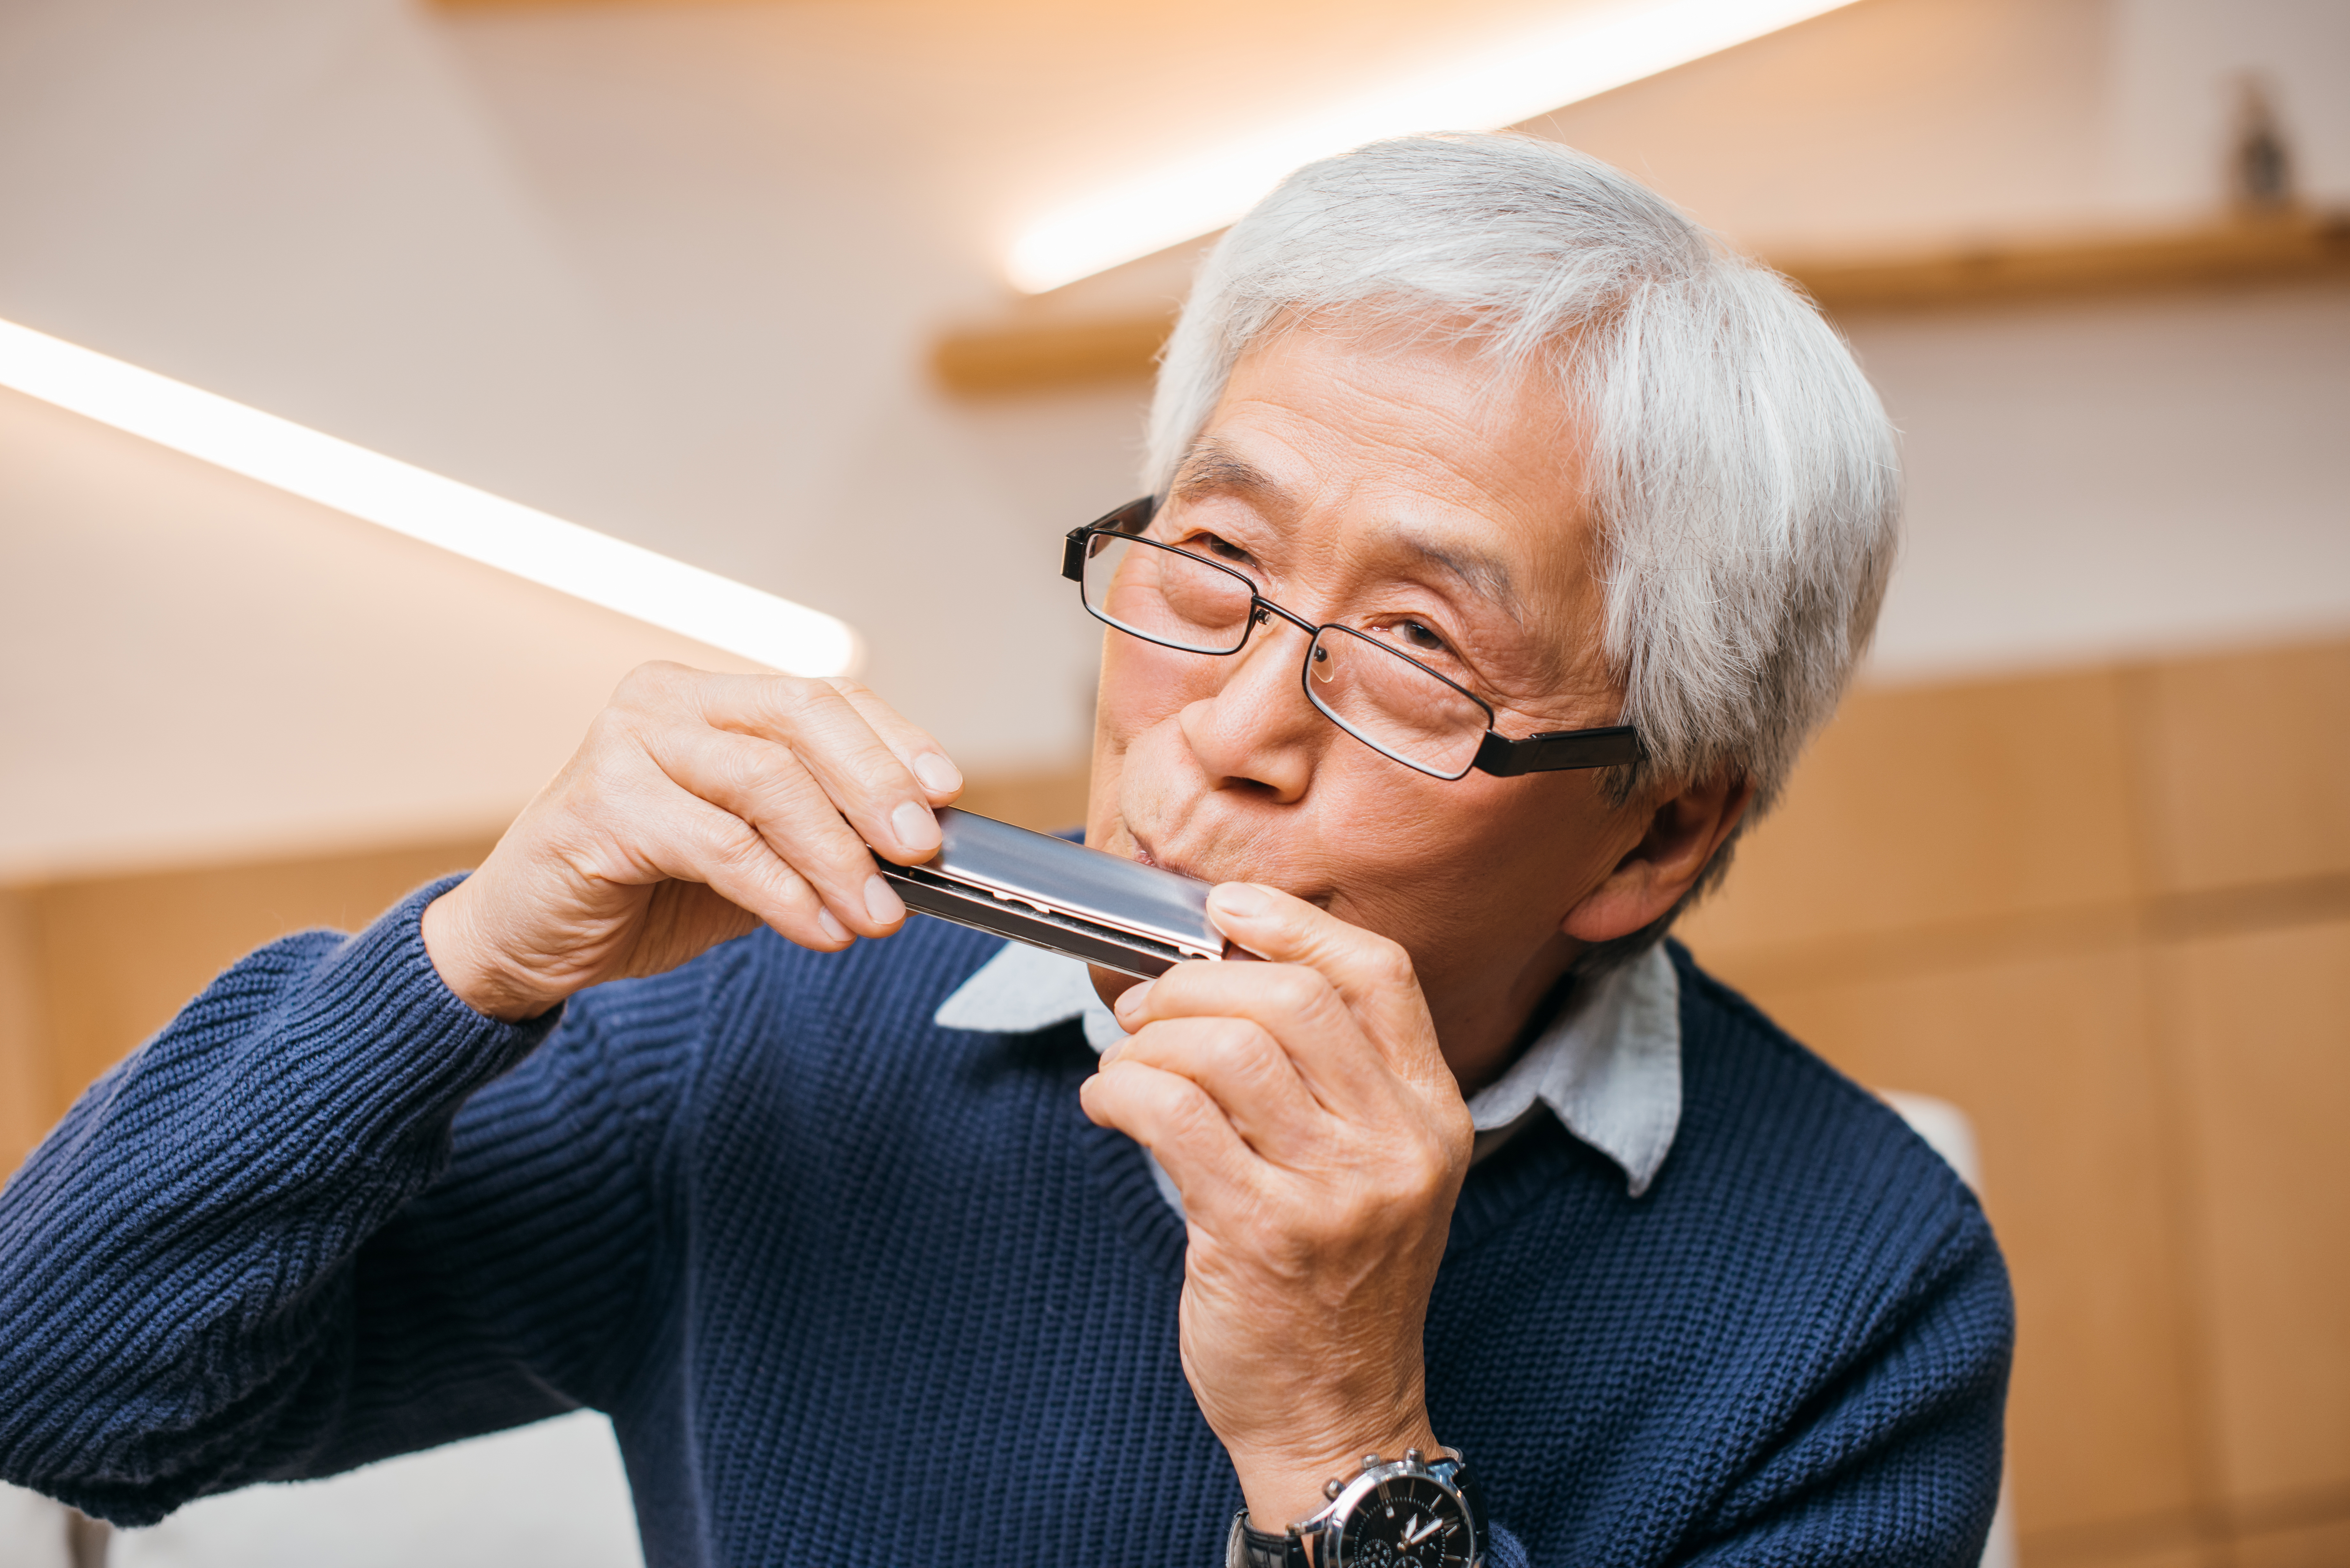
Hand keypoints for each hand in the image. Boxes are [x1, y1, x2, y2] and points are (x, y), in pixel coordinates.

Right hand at [421, 661, 961, 1019]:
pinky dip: (784, 892)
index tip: (946, 792)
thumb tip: (915, 847)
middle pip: (801, 719)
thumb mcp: (752, 852)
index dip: (892, 740)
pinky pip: (720, 845)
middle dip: (876, 785)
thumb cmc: (642, 889)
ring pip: (767, 782)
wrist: (525, 939)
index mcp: (707, 697)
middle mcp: (665, 700)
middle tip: (921, 850)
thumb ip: (816, 833)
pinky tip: (819, 930)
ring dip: (836, 855)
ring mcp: (625, 744)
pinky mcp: (599, 805)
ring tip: (876, 914)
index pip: (822, 697)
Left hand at [1077, 883, 1474, 1526]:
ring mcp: (1334, 1192)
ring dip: (1152, 1038)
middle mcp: (1397, 1146)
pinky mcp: (1260, 1233)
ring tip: (1126, 1064)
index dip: (1293, 922)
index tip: (1224, 908)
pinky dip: (1121, 1092)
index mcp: (1433, 1115)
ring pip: (1228, 1047)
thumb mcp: (1374, 1171)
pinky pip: (1174, 1115)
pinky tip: (1107, 1106)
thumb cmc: (1335, 1286)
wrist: (1337, 1418)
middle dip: (1197, 981)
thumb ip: (1331, 1077)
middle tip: (1147, 1008)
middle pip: (1291, 996)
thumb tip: (1227, 966)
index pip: (1377, 973)